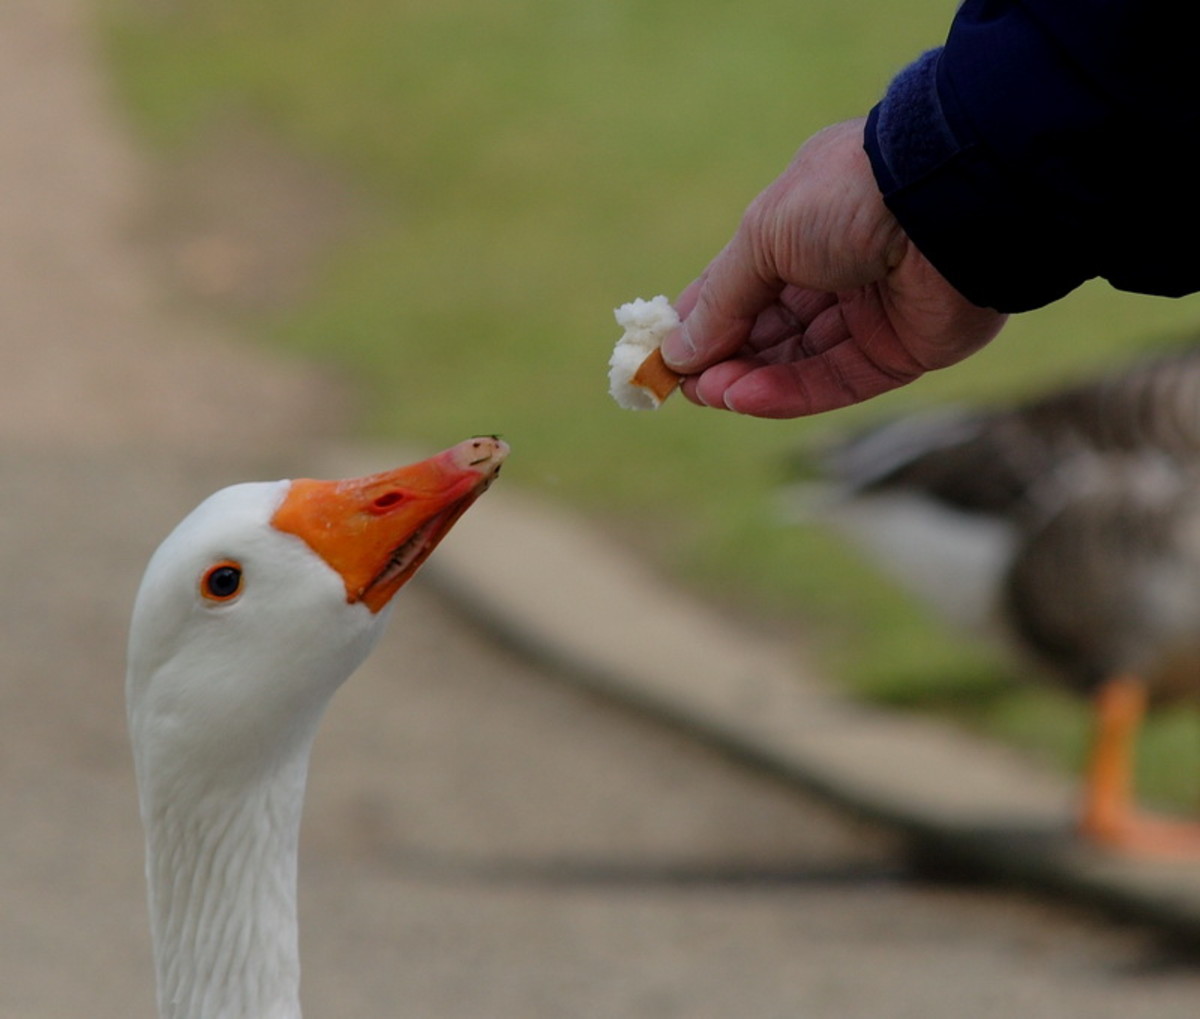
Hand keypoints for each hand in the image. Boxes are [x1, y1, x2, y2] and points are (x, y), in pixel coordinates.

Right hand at [661, 119, 1006, 417]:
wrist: (948, 203)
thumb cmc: (847, 197)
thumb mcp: (762, 236)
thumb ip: (719, 299)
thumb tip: (676, 353)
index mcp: (805, 224)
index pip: (741, 283)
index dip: (701, 318)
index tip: (662, 352)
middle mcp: (837, 269)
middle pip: (766, 329)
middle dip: (721, 356)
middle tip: (682, 384)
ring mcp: (869, 313)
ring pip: (795, 361)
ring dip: (747, 379)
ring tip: (708, 392)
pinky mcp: (899, 352)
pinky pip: (833, 380)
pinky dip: (786, 392)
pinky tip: (743, 397)